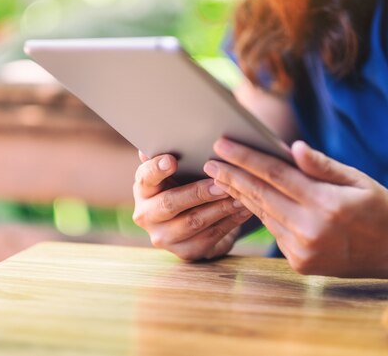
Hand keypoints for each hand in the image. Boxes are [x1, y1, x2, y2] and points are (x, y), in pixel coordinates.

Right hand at [132, 151, 252, 260]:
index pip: (145, 177)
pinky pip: (210, 237)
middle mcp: (146, 215)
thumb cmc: (184, 185)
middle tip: (220, 182)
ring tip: (240, 195)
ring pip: (193, 222)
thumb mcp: (176, 172)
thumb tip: (166, 135)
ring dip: (219, 208)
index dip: (157, 169)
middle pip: (170, 203)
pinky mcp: (185, 252)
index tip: (172, 160)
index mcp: (142, 189)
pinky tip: (245, 209)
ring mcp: (163, 237)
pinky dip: (230, 222)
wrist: (191, 223)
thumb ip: (172, 157)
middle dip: (198, 192)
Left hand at [203, 139, 387, 278]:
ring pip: (263, 214)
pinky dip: (259, 213)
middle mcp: (311, 230)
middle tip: (209, 161)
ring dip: (240, 194)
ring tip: (220, 177)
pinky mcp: (300, 263)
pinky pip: (274, 231)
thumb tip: (293, 148)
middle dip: (231, 176)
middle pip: (261, 195)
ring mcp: (303, 250)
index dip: (245, 158)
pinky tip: (246, 199)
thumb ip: (323, 165)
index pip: (275, 175)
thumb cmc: (378, 208)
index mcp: (327, 204)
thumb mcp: (358, 179)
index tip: (222, 144)